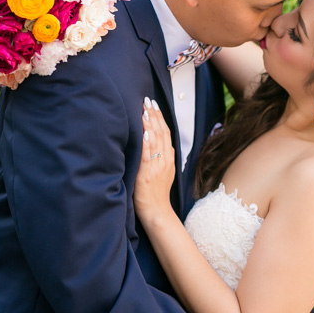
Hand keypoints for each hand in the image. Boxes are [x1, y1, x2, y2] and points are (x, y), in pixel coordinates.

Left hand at [134, 97, 176, 221]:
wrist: (157, 212)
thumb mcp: (165, 173)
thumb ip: (163, 158)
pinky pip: (148, 156)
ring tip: (145, 110)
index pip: (166, 133)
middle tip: (147, 101)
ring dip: (150, 125)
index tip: (154, 104)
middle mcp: (165, 160)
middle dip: (154, 115)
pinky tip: (144, 133)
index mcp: (169, 158)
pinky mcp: (147, 175)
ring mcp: (157, 167)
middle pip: (162, 133)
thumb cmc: (157, 194)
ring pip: (156, 142)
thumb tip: (162, 144)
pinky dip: (147, 144)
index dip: (160, 118)